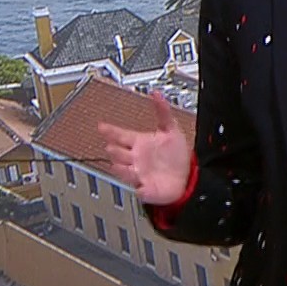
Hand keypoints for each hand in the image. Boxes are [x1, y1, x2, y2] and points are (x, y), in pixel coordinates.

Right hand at [95, 90, 192, 205]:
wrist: (185, 176)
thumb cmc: (175, 155)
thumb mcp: (171, 129)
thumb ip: (163, 112)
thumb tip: (157, 95)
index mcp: (140, 144)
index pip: (121, 136)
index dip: (111, 131)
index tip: (101, 126)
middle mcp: (136, 159)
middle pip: (119, 153)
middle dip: (114, 150)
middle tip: (111, 146)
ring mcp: (140, 174)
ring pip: (125, 171)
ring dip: (122, 169)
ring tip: (117, 164)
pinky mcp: (147, 188)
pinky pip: (142, 190)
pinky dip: (141, 190)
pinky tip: (140, 188)